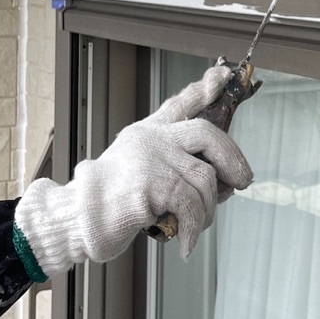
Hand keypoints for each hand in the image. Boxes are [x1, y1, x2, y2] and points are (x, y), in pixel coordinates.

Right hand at [13, 65, 253, 275]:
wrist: (77, 219)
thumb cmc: (110, 202)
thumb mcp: (140, 173)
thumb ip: (174, 168)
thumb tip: (223, 182)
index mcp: (148, 132)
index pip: (180, 103)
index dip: (204, 88)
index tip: (223, 75)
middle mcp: (151, 138)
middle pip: (206, 134)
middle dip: (232, 159)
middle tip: (242, 181)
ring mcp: (151, 158)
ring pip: (204, 177)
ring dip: (209, 208)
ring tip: (199, 225)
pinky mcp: (151, 183)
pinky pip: (191, 204)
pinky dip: (195, 226)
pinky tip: (188, 242)